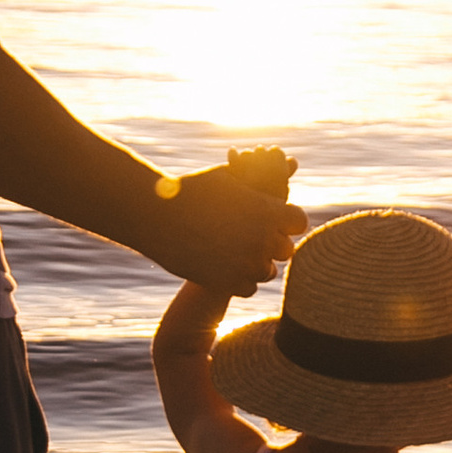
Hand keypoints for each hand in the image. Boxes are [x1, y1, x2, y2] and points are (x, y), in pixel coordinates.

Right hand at [154, 152, 304, 294]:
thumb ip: (263, 175)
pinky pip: (249, 289)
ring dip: (256, 263)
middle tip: (252, 237)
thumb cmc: (190, 188)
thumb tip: (292, 163)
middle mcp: (260, 239)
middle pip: (286, 250)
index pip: (298, 222)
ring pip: (267, 272)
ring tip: (237, 252)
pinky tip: (227, 267)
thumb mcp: (228, 176)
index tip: (273, 219)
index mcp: (266, 210)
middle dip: (272, 243)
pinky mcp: (225, 282)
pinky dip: (241, 281)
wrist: (153, 214)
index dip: (287, 220)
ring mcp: (244, 264)